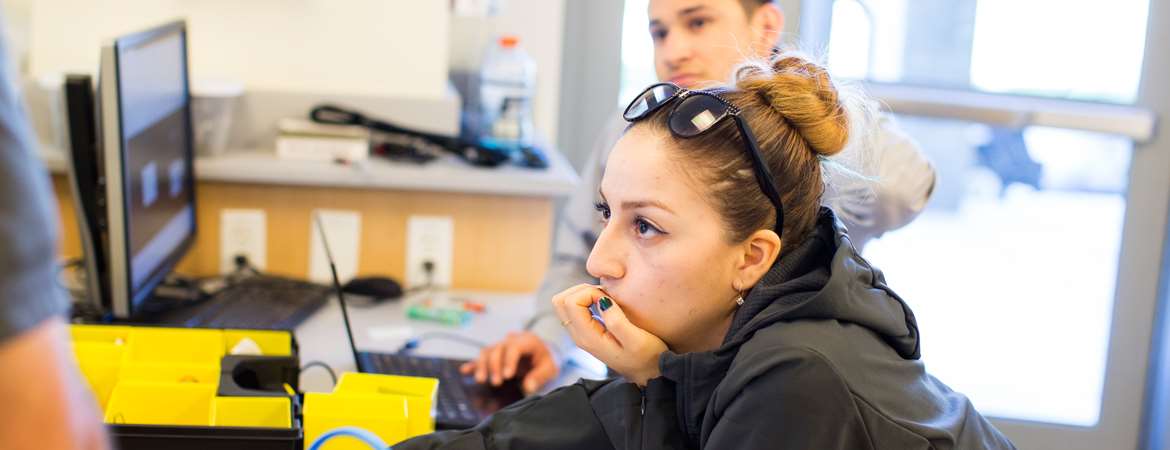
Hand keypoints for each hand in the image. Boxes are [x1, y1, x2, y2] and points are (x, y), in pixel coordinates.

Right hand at [459, 331, 559, 394]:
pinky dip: (473, 364)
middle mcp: (511, 340)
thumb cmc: (546, 360)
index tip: (507, 376)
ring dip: (482, 365)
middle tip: (496, 383)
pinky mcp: (494, 354)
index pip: (514, 348)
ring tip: (481, 380)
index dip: (509, 361)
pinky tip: (465, 370)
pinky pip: (481, 357)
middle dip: (494, 366)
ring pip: (486, 352)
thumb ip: (539, 376)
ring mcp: (501, 346)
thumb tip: (528, 386)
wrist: (543, 354)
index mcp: (527, 340)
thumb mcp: (550, 368)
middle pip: (497, 349)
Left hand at [551, 284, 666, 385]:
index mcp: (588, 337)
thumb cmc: (647, 356)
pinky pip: (574, 308)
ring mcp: (580, 334)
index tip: (609, 298)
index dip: (589, 292)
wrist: (647, 374)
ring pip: (564, 303)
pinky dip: (587, 299)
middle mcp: (579, 336)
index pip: (571, 303)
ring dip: (584, 293)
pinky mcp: (586, 332)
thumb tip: (601, 300)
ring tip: (606, 298)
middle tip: (604, 294)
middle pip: (560, 301)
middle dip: (582, 290)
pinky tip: (606, 304)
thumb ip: (617, 320)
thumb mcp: (637, 340)